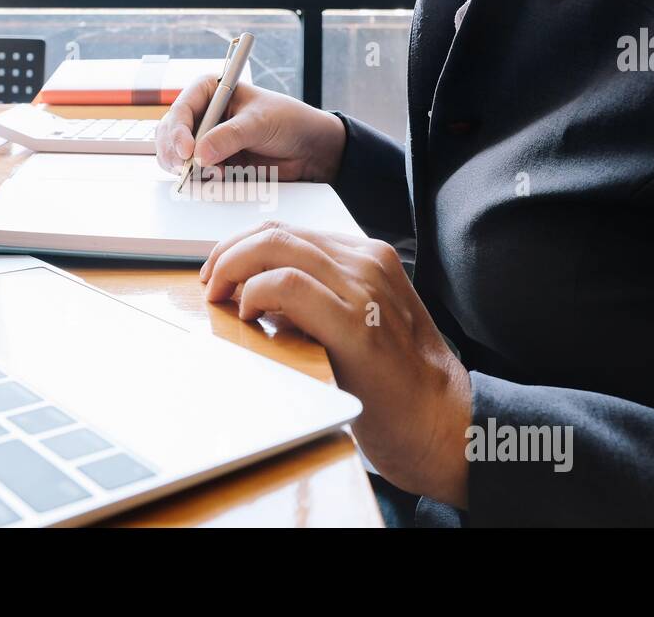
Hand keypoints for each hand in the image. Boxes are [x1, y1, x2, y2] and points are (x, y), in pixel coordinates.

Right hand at [155, 76, 346, 182]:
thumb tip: (199, 155)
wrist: (308, 148)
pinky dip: (198, 180)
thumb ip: (229, 137)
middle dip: (175, 153)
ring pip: (175, 156)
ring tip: (214, 174)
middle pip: (169, 134)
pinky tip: (218, 179)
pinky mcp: (212, 162)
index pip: (181, 108)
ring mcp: (205, 140)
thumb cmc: (288, 122)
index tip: (187, 151)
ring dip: (186, 169)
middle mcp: (203, 114)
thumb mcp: (259, 123)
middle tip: (188, 169)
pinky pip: (192, 174)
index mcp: (210, 91)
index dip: (178, 130)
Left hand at [200, 221, 473, 505]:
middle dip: (229, 254)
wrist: (443, 421)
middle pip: (276, 232)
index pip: (289, 232)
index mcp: (368, 258)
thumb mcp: (356, 323)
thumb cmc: (397, 383)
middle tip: (210, 285)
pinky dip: (256, 293)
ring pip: (277, 247)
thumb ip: (315, 302)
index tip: (221, 274)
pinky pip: (289, 285)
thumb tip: (257, 296)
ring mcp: (363, 288)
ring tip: (221, 299)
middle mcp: (366, 263)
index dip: (242, 248)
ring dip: (234, 269)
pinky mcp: (356, 323)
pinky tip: (250, 315)